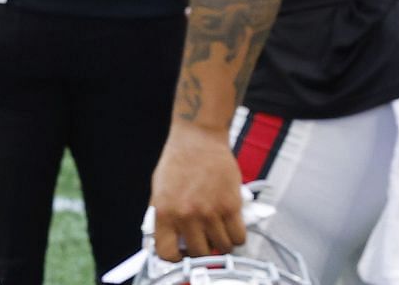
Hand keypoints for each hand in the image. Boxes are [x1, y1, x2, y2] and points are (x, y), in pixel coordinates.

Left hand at [150, 119, 245, 261]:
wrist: (198, 139)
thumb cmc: (178, 161)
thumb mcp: (159, 190)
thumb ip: (164, 216)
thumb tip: (169, 240)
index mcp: (164, 211)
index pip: (166, 252)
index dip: (176, 258)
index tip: (182, 254)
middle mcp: (186, 214)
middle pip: (199, 254)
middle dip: (203, 250)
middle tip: (204, 240)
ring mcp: (210, 211)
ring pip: (222, 247)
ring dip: (222, 242)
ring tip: (218, 229)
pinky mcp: (231, 206)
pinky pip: (238, 237)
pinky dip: (237, 236)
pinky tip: (231, 226)